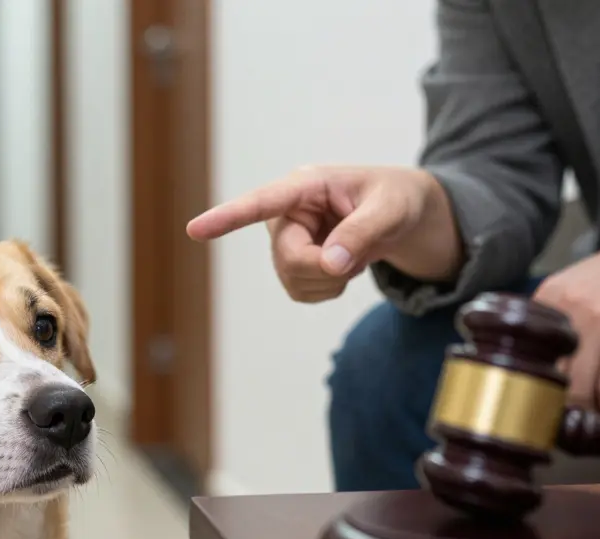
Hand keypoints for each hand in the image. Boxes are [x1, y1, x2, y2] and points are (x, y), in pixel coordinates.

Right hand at [186, 166, 462, 302]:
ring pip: (292, 279)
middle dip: (323, 269)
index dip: (227, 217)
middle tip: (357, 261)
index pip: (262, 202)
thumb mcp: (393, 209)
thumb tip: (332, 264)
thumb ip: (364, 232)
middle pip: (287, 257)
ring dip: (329, 280)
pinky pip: (300, 291)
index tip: (195, 230)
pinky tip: (343, 267)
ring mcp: (287, 239)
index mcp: (306, 186)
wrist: (405, 216)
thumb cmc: (398, 199)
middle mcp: (287, 212)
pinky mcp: (293, 263)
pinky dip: (328, 289)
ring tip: (354, 256)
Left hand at [534, 212, 599, 418]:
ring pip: (580, 385)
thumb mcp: (584, 279)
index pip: (527, 351)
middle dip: (559, 403)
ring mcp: (599, 316)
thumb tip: (540, 359)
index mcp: (550, 294)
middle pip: (552, 373)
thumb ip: (560, 312)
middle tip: (569, 420)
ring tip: (595, 421)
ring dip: (588, 412)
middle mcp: (568, 304)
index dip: (534, 382)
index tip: (542, 403)